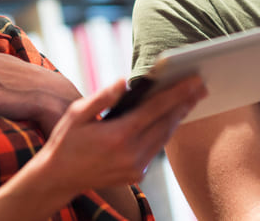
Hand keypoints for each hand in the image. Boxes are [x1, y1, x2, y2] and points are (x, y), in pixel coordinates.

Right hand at [37, 75, 206, 190]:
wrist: (58, 178)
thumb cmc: (65, 141)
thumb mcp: (77, 115)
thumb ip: (102, 97)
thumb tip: (124, 81)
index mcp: (118, 135)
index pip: (156, 109)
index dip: (177, 93)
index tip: (194, 80)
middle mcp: (131, 154)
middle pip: (166, 123)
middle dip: (185, 103)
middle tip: (202, 85)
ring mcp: (136, 167)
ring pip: (164, 137)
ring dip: (178, 117)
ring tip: (192, 99)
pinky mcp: (137, 175)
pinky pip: (156, 148)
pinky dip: (165, 132)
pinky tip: (171, 118)